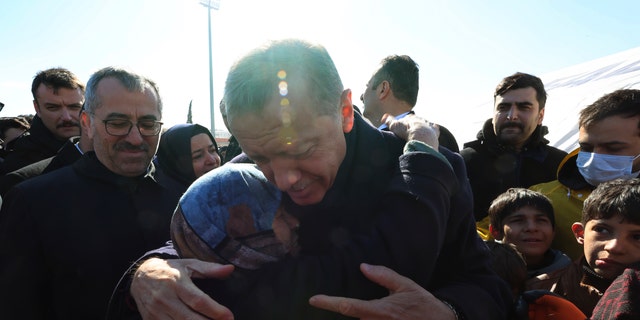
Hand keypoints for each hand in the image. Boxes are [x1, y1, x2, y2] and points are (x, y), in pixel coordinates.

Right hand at [131, 257, 234, 319]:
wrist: (140, 276)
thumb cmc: (170, 270)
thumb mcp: (189, 265)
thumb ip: (210, 269)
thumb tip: (230, 269)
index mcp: (177, 283)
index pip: (198, 300)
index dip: (215, 311)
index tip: (229, 316)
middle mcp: (165, 298)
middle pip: (190, 318)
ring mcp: (156, 312)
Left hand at [309, 263, 455, 319]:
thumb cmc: (423, 304)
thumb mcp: (406, 286)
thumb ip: (384, 276)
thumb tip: (363, 266)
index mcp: (381, 310)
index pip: (349, 306)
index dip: (329, 303)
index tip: (313, 299)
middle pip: (354, 318)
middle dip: (354, 310)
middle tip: (368, 304)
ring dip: (366, 316)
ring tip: (390, 308)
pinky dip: (371, 319)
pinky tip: (386, 315)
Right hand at [382, 114, 439, 148]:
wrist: (421, 138)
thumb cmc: (406, 132)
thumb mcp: (394, 126)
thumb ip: (389, 121)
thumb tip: (383, 116)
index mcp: (411, 117)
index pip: (407, 118)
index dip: (405, 123)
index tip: (403, 128)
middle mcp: (420, 119)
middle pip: (417, 120)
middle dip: (414, 124)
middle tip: (410, 132)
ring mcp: (428, 125)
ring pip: (426, 123)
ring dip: (423, 127)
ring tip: (420, 134)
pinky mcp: (434, 131)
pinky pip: (435, 129)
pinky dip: (434, 130)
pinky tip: (432, 133)